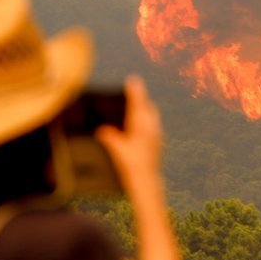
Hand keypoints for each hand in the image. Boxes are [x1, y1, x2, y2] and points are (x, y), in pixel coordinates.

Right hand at [96, 76, 163, 195]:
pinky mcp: (158, 143)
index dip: (135, 90)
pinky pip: (153, 127)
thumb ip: (109, 137)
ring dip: (144, 111)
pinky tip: (139, 130)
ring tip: (134, 111)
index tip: (133, 79)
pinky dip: (146, 123)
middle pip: (148, 107)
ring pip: (152, 117)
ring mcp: (157, 135)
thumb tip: (101, 129)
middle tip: (132, 95)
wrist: (147, 180)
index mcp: (140, 125)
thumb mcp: (117, 149)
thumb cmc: (130, 164)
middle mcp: (151, 127)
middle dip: (140, 100)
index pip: (138, 102)